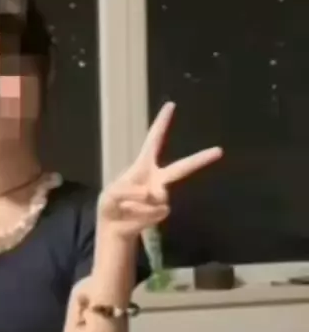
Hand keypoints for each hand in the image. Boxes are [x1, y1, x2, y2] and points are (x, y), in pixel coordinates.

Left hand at [98, 102, 221, 240]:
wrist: (114, 226)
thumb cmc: (111, 204)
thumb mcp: (111, 193)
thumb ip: (128, 190)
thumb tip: (152, 195)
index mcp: (143, 165)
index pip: (154, 140)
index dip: (161, 123)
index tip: (170, 105)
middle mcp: (157, 177)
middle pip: (182, 167)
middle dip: (200, 159)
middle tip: (219, 150)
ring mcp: (161, 195)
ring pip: (155, 195)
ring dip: (137, 203)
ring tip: (126, 207)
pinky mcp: (162, 210)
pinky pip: (155, 209)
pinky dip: (141, 213)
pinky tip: (133, 215)